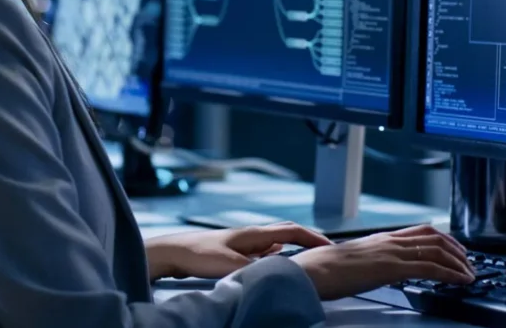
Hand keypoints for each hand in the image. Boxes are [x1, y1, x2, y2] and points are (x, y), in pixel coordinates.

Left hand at [145, 222, 330, 280]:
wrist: (174, 251)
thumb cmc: (199, 254)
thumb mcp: (229, 265)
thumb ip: (254, 269)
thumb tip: (277, 275)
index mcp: (253, 234)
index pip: (291, 231)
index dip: (312, 238)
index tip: (330, 246)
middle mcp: (251, 234)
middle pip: (286, 232)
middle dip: (307, 239)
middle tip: (325, 250)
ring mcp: (243, 241)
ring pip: (276, 240)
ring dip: (293, 246)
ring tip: (308, 256)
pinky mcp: (235, 249)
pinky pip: (264, 249)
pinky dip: (277, 253)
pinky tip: (276, 259)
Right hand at [292, 224, 474, 299]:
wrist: (312, 271)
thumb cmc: (323, 269)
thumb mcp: (350, 261)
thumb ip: (366, 261)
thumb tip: (372, 269)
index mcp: (380, 238)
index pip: (420, 231)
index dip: (443, 238)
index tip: (454, 249)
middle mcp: (389, 241)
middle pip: (433, 237)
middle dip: (456, 249)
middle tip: (468, 262)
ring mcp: (391, 252)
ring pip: (437, 250)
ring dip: (458, 261)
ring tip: (469, 273)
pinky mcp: (392, 267)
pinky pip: (431, 267)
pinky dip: (451, 273)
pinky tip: (460, 281)